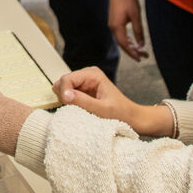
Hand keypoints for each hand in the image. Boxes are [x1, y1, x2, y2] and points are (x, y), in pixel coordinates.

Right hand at [53, 67, 167, 135]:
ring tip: (80, 109)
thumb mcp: (102, 110)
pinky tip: (80, 109)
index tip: (67, 104)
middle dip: (65, 96)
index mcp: (92, 74)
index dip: (64, 92)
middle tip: (76, 108)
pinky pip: (66, 95)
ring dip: (67, 100)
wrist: (130, 118)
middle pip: (62, 82)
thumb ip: (83, 101)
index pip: (67, 78)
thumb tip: (65, 95)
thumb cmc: (120, 113)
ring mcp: (83, 83)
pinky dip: (69, 103)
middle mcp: (86, 75)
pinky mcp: (81, 91)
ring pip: (62, 89)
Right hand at [107, 0, 145, 60]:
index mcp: (117, 27)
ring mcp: (112, 23)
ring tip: (141, 50)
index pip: (124, 45)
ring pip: (121, 39)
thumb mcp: (136, 16)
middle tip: (144, 55)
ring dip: (131, 45)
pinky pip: (120, 33)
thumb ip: (138, 31)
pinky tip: (134, 40)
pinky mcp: (114, 19)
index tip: (140, 59)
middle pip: (122, 43)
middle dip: (133, 51)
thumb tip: (141, 44)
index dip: (132, 53)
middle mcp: (112, 27)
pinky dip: (127, 38)